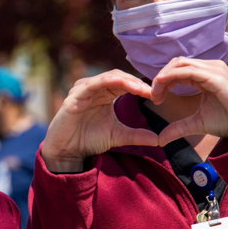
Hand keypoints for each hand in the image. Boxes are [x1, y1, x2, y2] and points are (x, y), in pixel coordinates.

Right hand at [41, 70, 158, 172]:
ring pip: (107, 77)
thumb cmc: (88, 140)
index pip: (125, 83)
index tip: (157, 96)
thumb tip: (159, 139)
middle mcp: (94, 88)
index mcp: (104, 94)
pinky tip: (120, 83)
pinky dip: (106, 81)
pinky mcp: (74, 97)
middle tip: (152, 92)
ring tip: (141, 90)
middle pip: (118, 76)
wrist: (68, 152)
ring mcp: (83, 91)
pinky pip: (91, 84)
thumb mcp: (118, 136)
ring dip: (125, 81)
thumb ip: (137, 135)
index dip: (141, 87)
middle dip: (136, 82)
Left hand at [151, 57, 227, 144]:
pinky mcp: (216, 77)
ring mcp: (213, 70)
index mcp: (205, 75)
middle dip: (160, 78)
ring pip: (180, 64)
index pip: (178, 69)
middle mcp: (209, 68)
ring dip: (163, 77)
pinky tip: (162, 87)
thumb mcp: (197, 123)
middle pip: (176, 63)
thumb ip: (178, 127)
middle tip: (153, 97)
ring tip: (156, 95)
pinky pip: (187, 71)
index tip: (155, 99)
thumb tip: (160, 139)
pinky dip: (171, 77)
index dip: (163, 81)